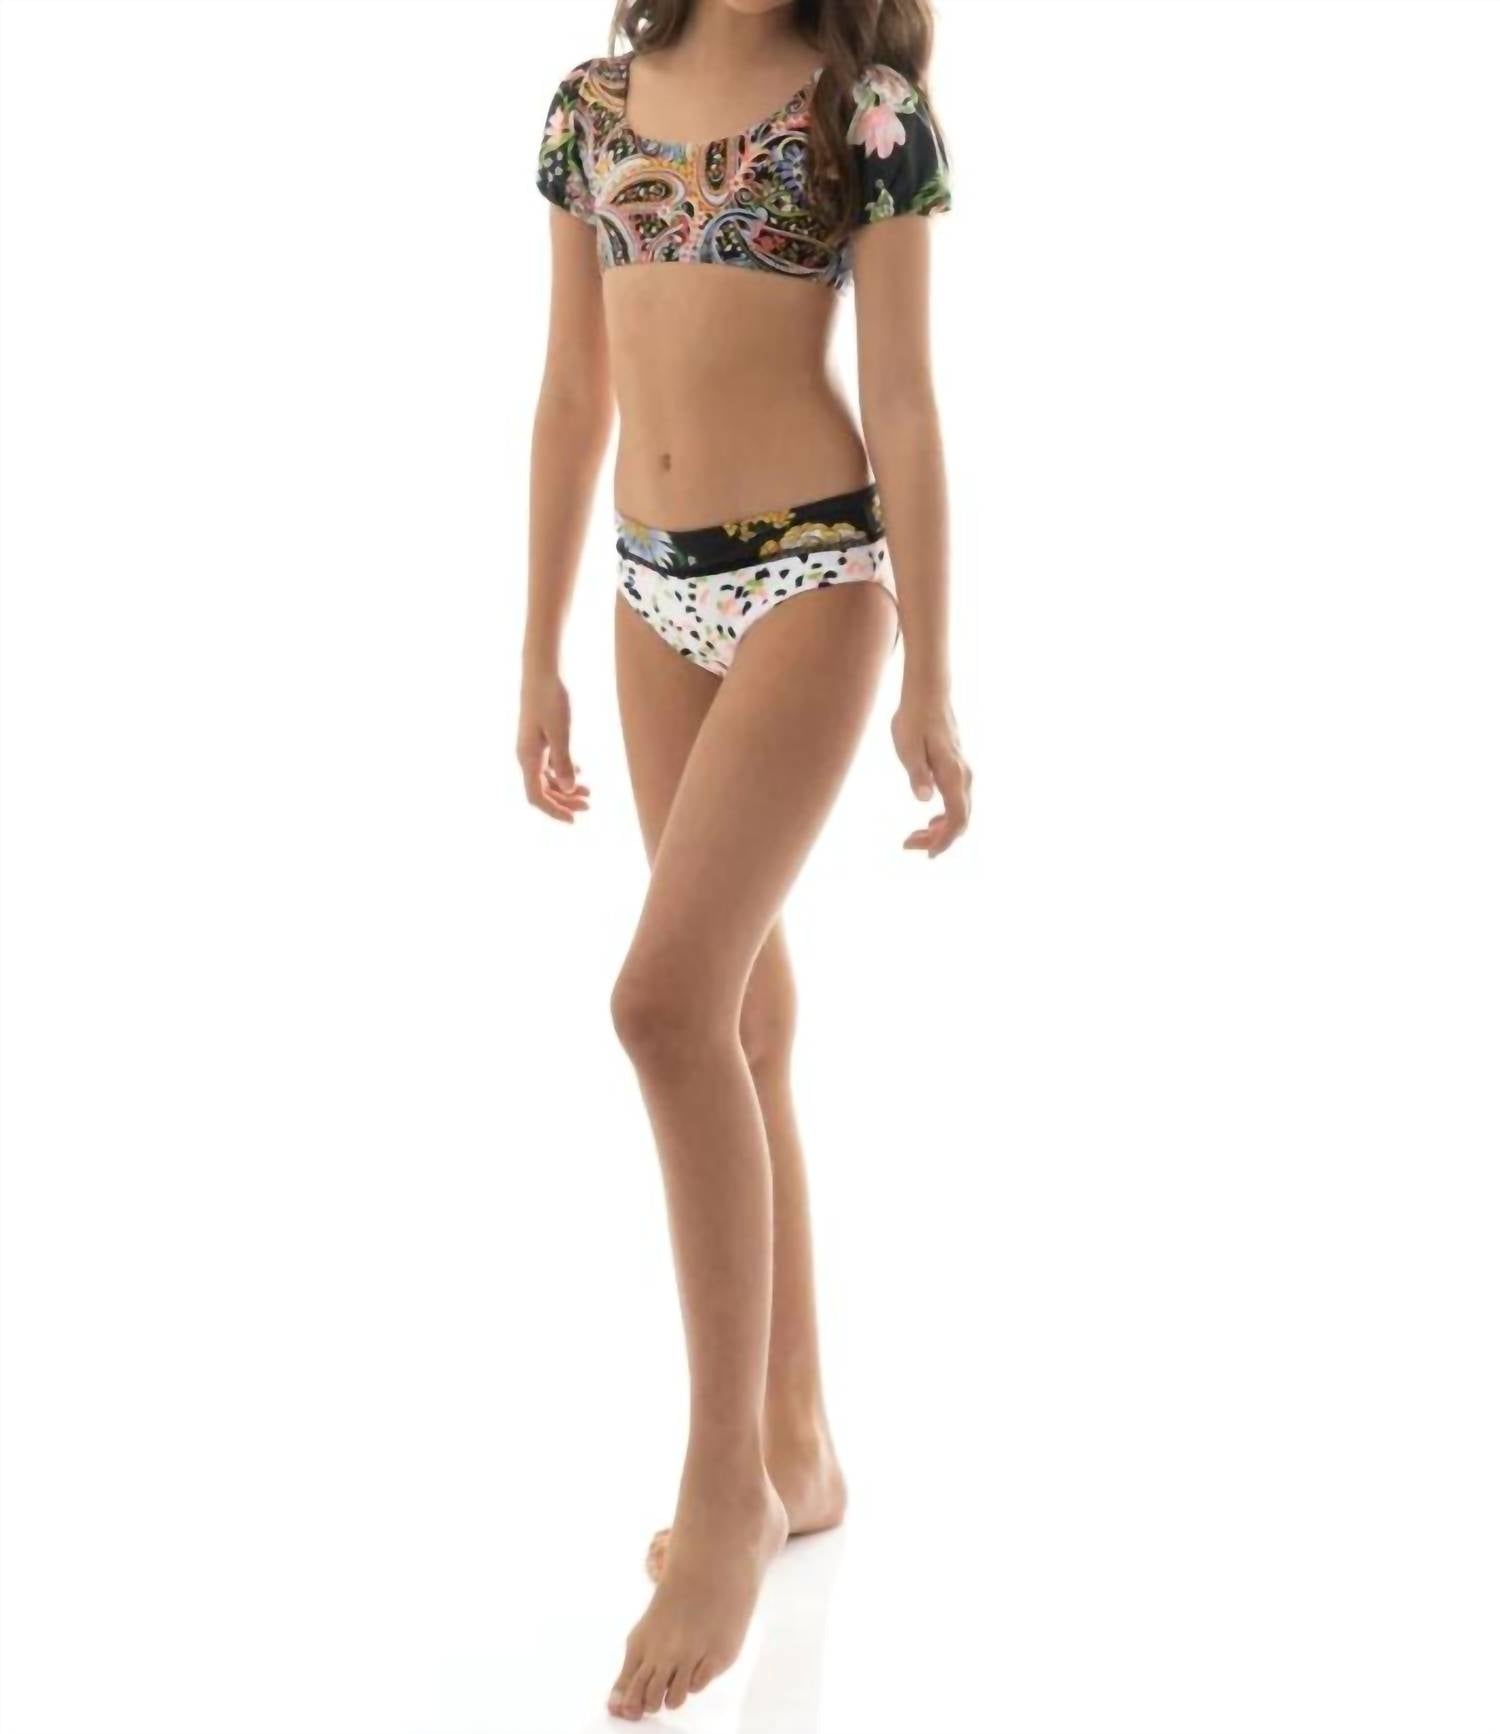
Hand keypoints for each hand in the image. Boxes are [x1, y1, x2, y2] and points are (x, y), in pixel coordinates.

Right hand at [516, 666, 590, 822]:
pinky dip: (564, 772)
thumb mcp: (561, 732)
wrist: (543, 671)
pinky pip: (549, 764)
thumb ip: (564, 761)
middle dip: (565, 801)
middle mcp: (526, 756)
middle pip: (542, 790)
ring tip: (589, 792)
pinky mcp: (540, 739)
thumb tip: (568, 788)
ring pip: (547, 778)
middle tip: (590, 804)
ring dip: (566, 788)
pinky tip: (580, 773)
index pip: (537, 796)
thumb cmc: (551, 699)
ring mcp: (532, 748)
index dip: (555, 810)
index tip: (575, 819)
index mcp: (527, 757)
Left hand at [891, 686, 971, 855]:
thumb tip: (925, 799)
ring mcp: (962, 774)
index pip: (957, 819)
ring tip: (912, 837)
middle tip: (907, 844)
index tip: (927, 854)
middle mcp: (963, 777)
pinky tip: (928, 822)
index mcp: (953, 775)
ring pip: (959, 813)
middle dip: (938, 840)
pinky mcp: (956, 771)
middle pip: (960, 821)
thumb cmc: (914, 719)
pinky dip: (944, 818)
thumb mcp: (908, 747)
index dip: (945, 841)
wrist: (928, 695)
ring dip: (939, 831)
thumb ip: (918, 774)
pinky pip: (957, 803)